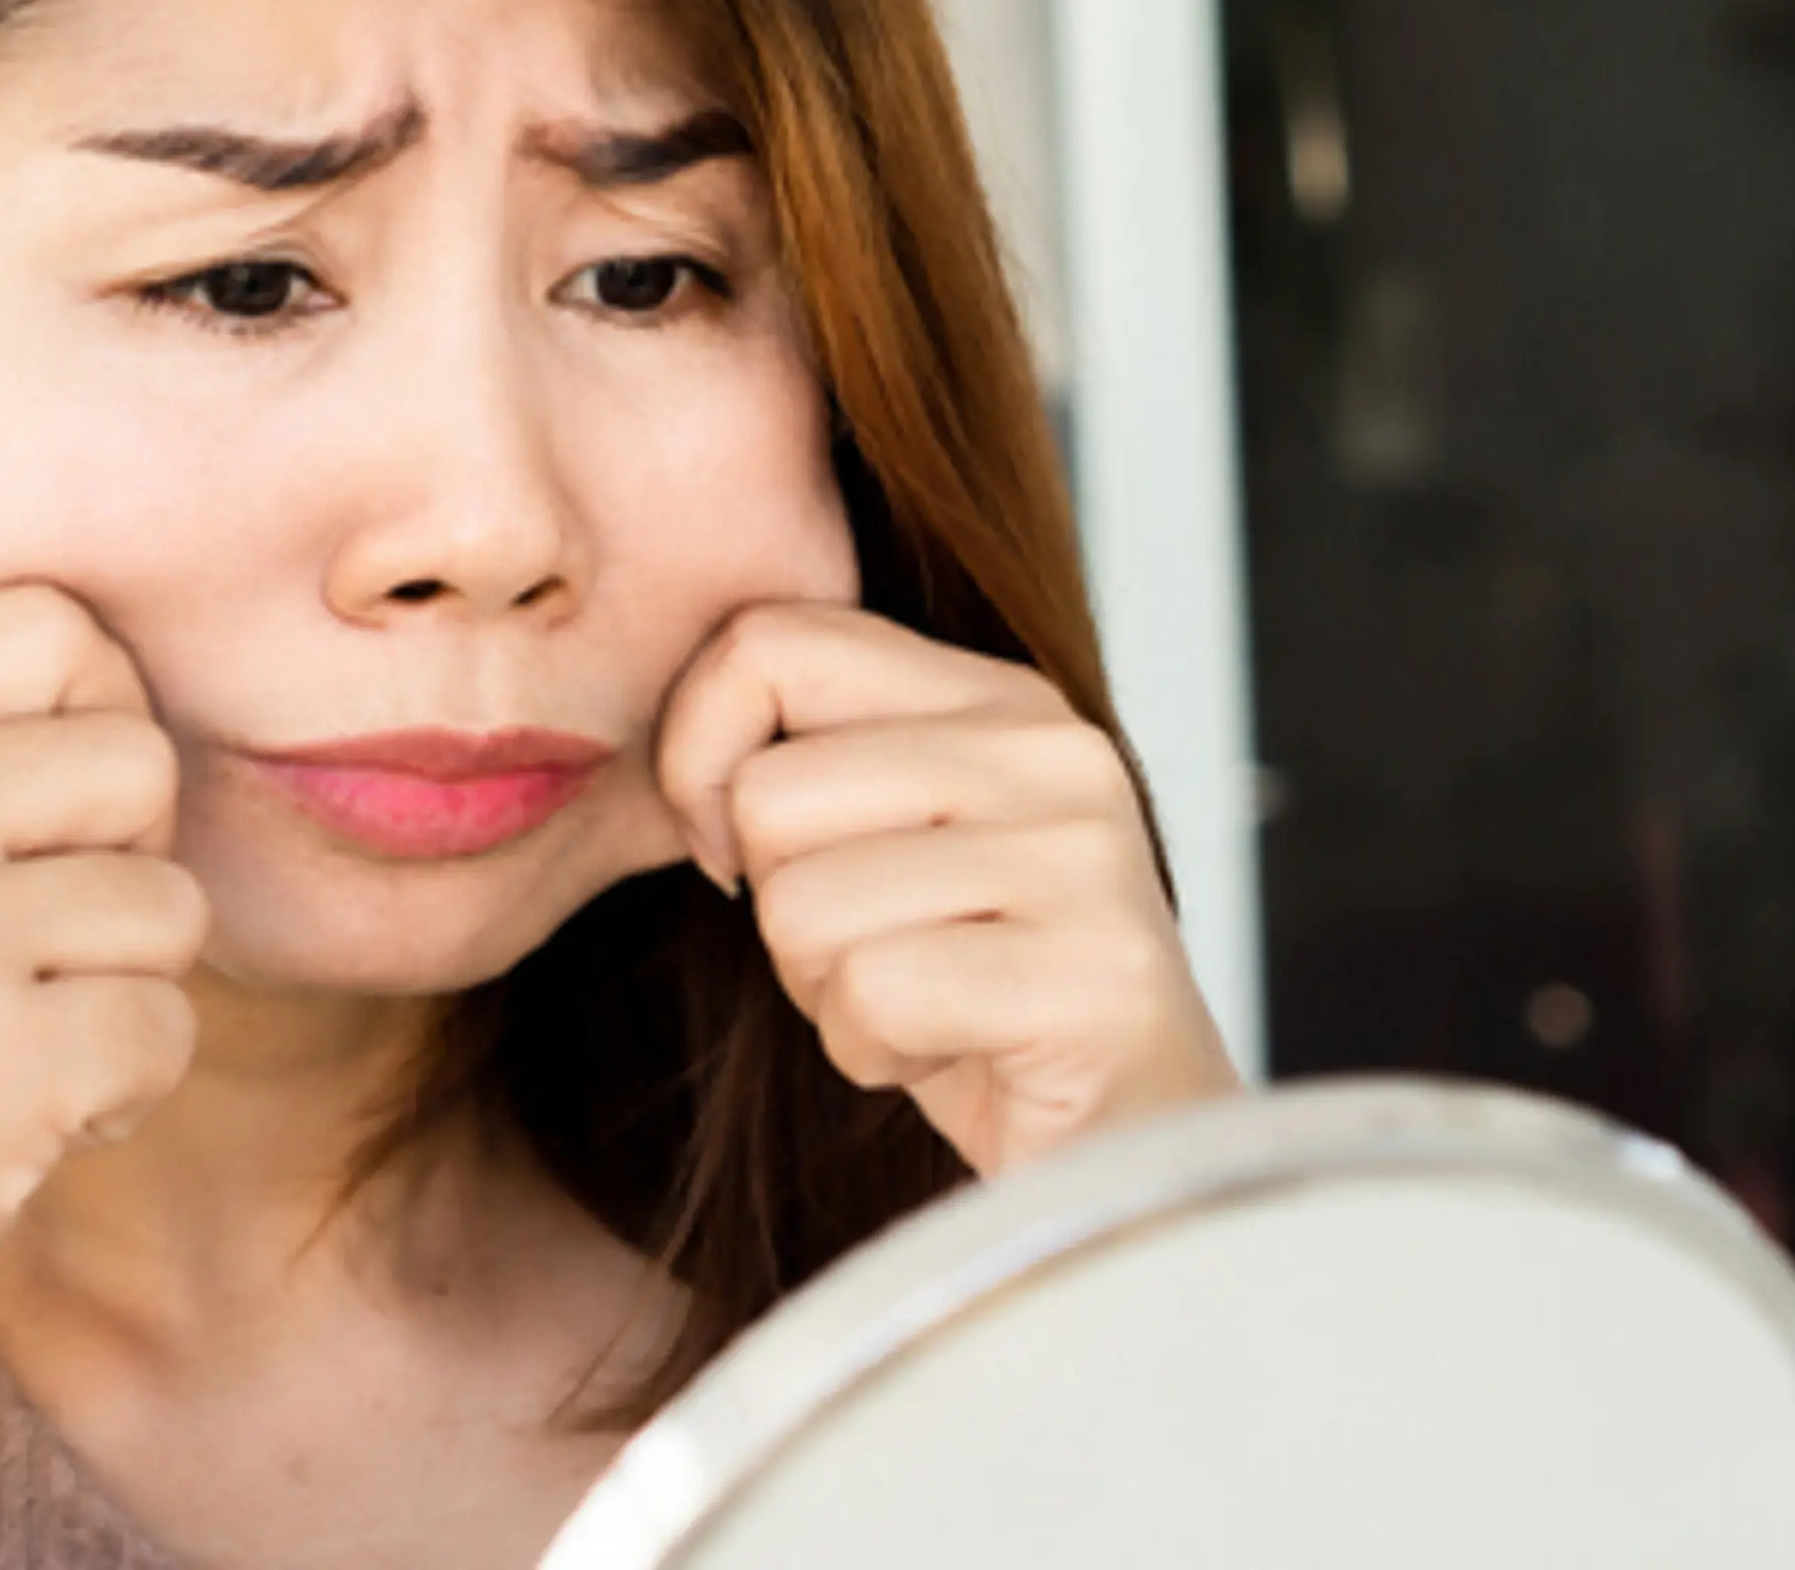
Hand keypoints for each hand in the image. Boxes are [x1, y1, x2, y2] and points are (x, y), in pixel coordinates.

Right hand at [0, 583, 204, 1478]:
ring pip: (169, 903)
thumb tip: (14, 618)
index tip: (41, 825)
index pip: (40, 620)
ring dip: (121, 997)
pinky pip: (167, 1026)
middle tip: (27, 970)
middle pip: (136, 756)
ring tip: (6, 1060)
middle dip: (119, 872)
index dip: (88, 715)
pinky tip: (22, 1134)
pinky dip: (123, 1096)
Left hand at [657, 603, 1241, 1178]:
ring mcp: (1085, 858)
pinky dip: (875, 1056)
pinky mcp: (1092, 973)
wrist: (1136, 1154)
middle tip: (880, 960)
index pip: (771, 641)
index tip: (732, 854)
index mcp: (1001, 699)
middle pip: (767, 793)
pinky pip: (873, 995)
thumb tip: (658, 757)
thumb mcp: (893, 854)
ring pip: (803, 904)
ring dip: (829, 996)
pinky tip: (954, 1057)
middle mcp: (1053, 750)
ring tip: (930, 1012)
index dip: (698, 755)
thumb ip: (812, 772)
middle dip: (781, 912)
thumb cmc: (984, 1012)